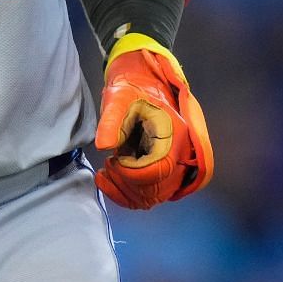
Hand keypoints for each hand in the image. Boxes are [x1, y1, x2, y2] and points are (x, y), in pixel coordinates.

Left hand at [94, 36, 213, 209]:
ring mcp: (173, 164)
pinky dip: (128, 194)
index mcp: (173, 134)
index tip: (113, 160)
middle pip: (157, 189)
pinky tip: (109, 179)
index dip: (131, 173)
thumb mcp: (119, 98)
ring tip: (108, 170)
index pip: (158, 170)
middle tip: (109, 164)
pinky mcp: (162, 170)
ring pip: (154, 196)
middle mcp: (179, 153)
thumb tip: (103, 145)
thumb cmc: (131, 89)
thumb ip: (112, 120)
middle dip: (127, 182)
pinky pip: (151, 194)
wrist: (141, 85)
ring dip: (126, 191)